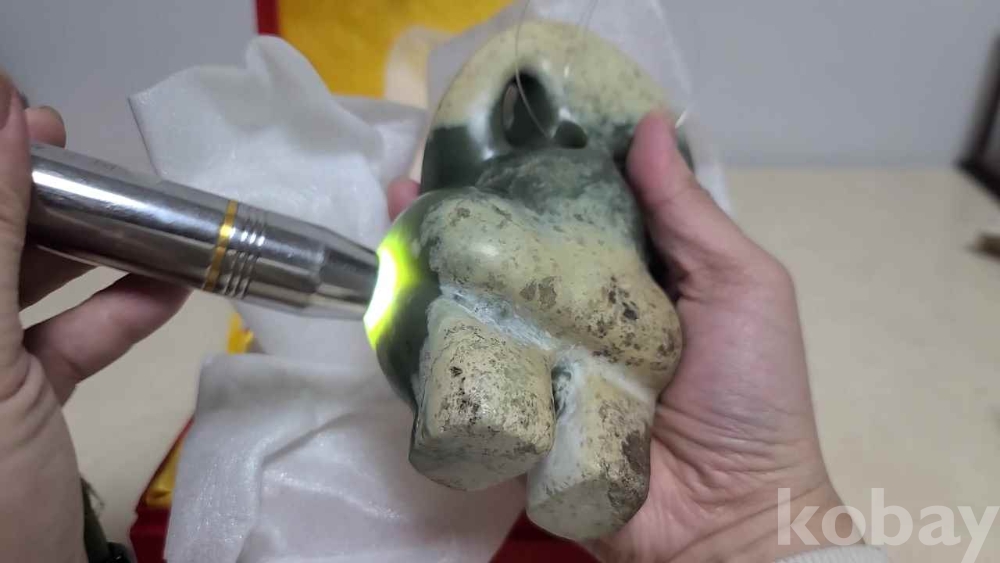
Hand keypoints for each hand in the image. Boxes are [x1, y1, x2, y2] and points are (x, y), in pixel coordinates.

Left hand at [0, 72, 188, 561]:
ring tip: (134, 209)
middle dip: (25, 194)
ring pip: (19, 288)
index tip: (19, 107)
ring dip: (85, 252)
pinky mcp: (20, 404)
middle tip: (72, 146)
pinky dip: (116, 314)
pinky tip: (166, 287)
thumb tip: (7, 123)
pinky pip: (64, 342)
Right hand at [388, 112, 853, 561]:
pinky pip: (472, 371)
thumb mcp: (742, 287)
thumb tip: (647, 126)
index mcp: (634, 274)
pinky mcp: (520, 413)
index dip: (534, 172)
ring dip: (436, 264)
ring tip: (395, 222)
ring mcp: (545, 362)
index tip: (490, 136)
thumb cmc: (751, 393)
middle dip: (467, 213)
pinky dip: (434, 338)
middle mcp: (581, 312)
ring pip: (484, 305)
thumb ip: (689, 215)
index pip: (575, 210)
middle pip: (517, 253)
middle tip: (420, 180)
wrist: (729, 517)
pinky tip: (397, 297)